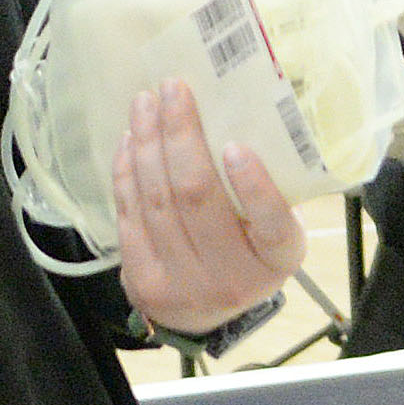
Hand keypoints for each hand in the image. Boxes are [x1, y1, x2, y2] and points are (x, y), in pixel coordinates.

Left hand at [111, 79, 300, 339]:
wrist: (201, 315)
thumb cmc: (245, 253)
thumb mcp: (271, 231)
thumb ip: (264, 190)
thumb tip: (239, 111)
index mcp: (277, 260)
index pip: (272, 224)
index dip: (254, 185)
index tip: (235, 145)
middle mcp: (233, 279)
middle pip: (198, 198)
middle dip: (180, 137)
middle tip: (173, 89)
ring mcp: (184, 284)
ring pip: (157, 201)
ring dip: (148, 143)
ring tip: (146, 103)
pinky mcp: (143, 281)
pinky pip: (129, 214)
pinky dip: (127, 170)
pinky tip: (132, 139)